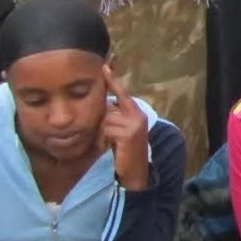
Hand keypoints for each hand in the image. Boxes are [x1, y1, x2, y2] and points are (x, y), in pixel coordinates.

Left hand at [100, 66, 150, 189]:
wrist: (136, 173)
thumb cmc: (126, 152)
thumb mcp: (122, 131)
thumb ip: (115, 118)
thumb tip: (103, 106)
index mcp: (137, 113)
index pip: (123, 93)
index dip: (113, 81)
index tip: (105, 67)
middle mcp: (138, 115)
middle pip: (108, 108)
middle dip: (102, 122)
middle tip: (105, 138)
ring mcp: (135, 124)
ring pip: (106, 120)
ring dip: (102, 133)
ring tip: (108, 145)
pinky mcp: (129, 134)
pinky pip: (107, 130)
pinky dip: (103, 140)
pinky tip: (109, 148)